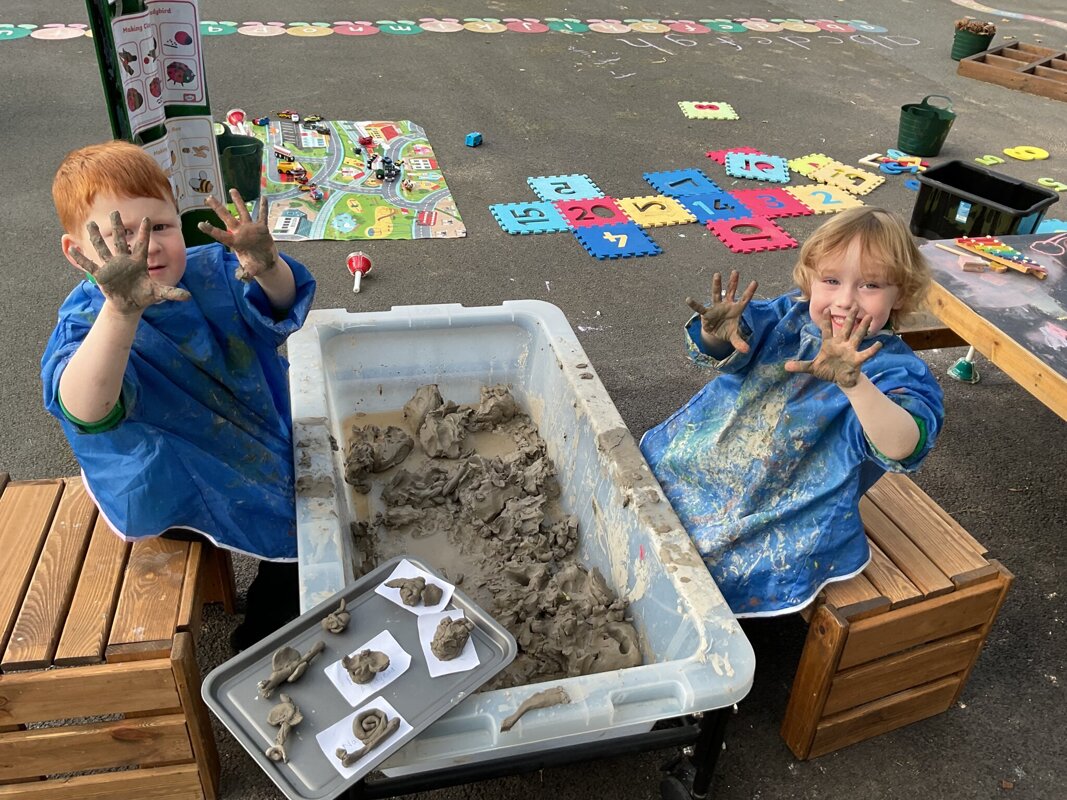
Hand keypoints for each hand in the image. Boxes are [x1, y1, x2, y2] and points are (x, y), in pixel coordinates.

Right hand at [70, 212, 189, 313]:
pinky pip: (90, 265)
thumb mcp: (158, 293)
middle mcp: (124, 260)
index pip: (142, 244)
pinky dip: (81, 258)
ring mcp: (111, 266)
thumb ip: (171, 293)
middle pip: (120, 240)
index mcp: (138, 262)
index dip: (144, 232)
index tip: (147, 218)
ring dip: (96, 237)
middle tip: (116, 211)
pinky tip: (72, 249)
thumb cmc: (144, 295)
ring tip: (90, 224)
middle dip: (117, 227)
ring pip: (103, 248)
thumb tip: (188, 296)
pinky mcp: (102, 275)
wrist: (130, 304)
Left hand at [199, 189, 277, 281]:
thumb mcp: (251, 271)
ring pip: (243, 211)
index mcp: (235, 242)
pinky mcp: (262, 228)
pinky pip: (263, 216)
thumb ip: (246, 273)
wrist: (266, 262)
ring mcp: (250, 228)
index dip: (211, 230)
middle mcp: (240, 232)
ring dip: (238, 201)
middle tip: (208, 198)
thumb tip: (242, 278)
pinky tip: (264, 197)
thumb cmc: (256, 266)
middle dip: (218, 208)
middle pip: (227, 218)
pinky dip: (264, 207)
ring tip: (232, 190)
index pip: (221, 235)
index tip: (200, 224)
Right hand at [686, 270, 757, 353]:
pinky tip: (688, 300)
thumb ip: (740, 342)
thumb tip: (746, 350)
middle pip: (731, 292)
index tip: (755, 282)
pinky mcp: (707, 313)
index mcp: (737, 310)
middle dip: (733, 282)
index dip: (749, 292)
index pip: (744, 300)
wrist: (716, 333)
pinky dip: (694, 305)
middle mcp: (727, 305)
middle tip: (735, 271)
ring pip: (717, 294)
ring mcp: (717, 307)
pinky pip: (700, 308)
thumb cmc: (727, 331)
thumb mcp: (734, 337)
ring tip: (717, 275)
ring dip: (717, 285)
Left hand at [784, 309, 882, 387]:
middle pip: (845, 328)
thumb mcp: (812, 368)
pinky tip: (878, 344)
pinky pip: (865, 353)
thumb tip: (785, 366)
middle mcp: (841, 344)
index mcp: (829, 344)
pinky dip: (872, 350)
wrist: (840, 380)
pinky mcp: (857, 360)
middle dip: (849, 317)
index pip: (827, 330)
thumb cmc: (827, 370)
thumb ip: (800, 366)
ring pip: (857, 336)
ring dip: (862, 327)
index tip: (827, 309)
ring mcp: (850, 350)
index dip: (827, 321)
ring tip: (869, 316)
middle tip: (854, 305)